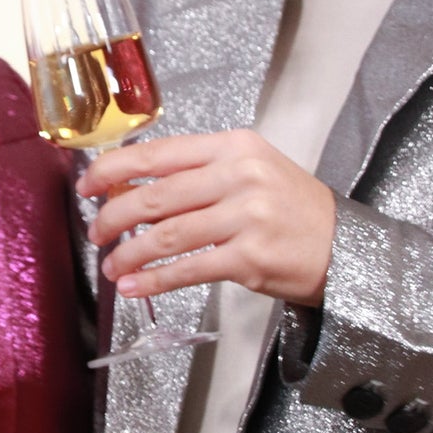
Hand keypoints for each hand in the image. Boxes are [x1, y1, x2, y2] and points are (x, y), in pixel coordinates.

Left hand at [77, 131, 334, 306]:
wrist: (345, 246)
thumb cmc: (292, 208)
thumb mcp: (251, 170)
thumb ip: (197, 173)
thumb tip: (130, 189)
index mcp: (233, 147)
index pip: (158, 153)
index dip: (113, 169)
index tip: (88, 185)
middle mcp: (239, 176)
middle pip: (155, 196)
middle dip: (113, 217)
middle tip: (96, 232)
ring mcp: (246, 217)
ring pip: (166, 235)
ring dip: (129, 253)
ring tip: (112, 265)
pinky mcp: (249, 258)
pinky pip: (187, 269)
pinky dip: (153, 280)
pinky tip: (134, 285)